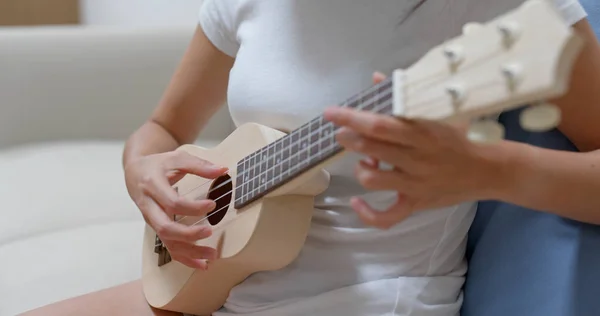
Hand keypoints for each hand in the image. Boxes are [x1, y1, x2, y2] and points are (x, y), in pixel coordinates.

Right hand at [124, 150, 227, 268]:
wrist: (135, 172)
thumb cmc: (158, 164)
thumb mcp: (176, 158)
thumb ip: (199, 165)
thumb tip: (222, 170)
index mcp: (152, 186)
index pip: (172, 202)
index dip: (193, 207)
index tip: (212, 205)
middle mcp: (149, 206)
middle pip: (165, 227)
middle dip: (188, 234)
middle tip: (210, 231)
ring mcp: (151, 220)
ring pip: (167, 242)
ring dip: (190, 251)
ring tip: (212, 255)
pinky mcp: (156, 228)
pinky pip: (168, 247)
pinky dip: (185, 258)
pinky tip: (201, 264)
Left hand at [323, 73, 500, 228]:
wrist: (491, 169)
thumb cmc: (461, 136)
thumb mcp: (439, 111)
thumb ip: (406, 96)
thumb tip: (377, 79)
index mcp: (423, 132)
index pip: (380, 124)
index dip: (352, 117)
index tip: (332, 112)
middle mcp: (417, 159)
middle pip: (373, 148)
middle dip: (350, 138)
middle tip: (341, 133)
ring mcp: (416, 184)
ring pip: (374, 179)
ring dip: (361, 167)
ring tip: (365, 160)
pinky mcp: (417, 203)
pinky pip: (387, 217)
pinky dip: (368, 213)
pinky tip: (356, 202)